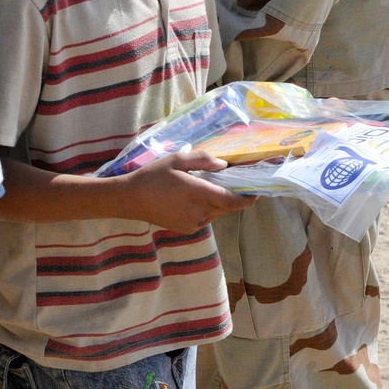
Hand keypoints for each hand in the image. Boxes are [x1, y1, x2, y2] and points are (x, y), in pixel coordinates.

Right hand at [120, 151, 251, 232]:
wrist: (131, 199)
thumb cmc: (154, 176)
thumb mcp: (177, 159)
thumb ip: (203, 160)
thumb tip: (224, 165)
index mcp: (198, 193)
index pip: (232, 200)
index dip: (248, 198)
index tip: (258, 190)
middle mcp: (199, 212)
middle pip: (228, 207)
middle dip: (236, 197)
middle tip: (238, 183)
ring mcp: (194, 223)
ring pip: (218, 213)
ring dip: (221, 202)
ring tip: (215, 187)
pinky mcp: (188, 229)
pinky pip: (207, 218)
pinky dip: (209, 209)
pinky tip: (198, 198)